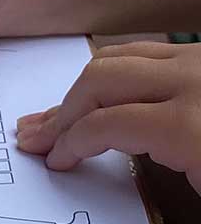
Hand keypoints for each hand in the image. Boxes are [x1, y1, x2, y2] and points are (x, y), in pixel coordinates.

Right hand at [17, 41, 200, 191]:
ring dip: (82, 88)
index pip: (105, 125)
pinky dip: (113, 70)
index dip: (71, 143)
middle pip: (99, 81)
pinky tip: (100, 92)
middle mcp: (189, 82)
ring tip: (60, 115)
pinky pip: (143, 50)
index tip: (56, 160)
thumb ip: (152, 173)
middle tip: (38, 137)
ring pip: (115, 58)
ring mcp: (196, 60)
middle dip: (62, 113)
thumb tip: (93, 157)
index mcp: (189, 127)